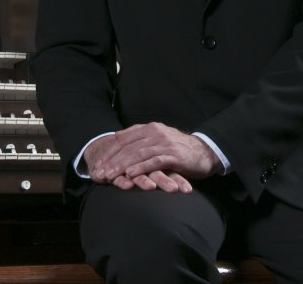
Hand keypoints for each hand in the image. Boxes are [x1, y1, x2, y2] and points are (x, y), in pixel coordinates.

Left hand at [83, 123, 220, 192]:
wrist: (204, 152)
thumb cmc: (177, 148)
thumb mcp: (157, 139)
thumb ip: (139, 136)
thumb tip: (117, 135)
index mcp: (149, 128)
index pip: (124, 139)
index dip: (110, 152)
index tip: (99, 164)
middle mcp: (155, 133)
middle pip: (129, 147)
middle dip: (112, 160)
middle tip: (100, 172)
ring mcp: (164, 143)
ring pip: (138, 154)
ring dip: (122, 165)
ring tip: (110, 175)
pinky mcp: (173, 155)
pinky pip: (154, 161)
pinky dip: (141, 167)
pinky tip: (131, 174)